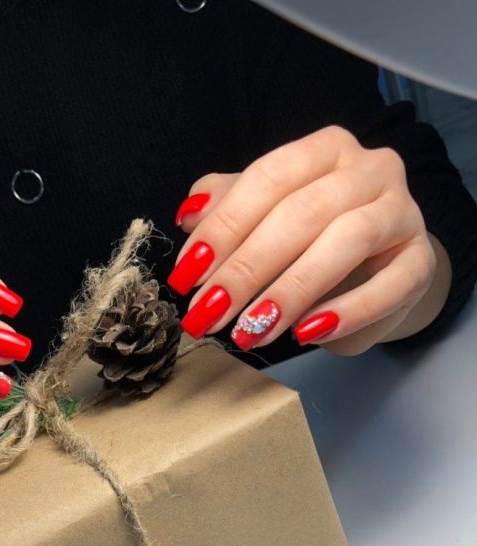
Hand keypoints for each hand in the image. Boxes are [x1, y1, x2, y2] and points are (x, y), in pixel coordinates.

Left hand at [169, 124, 439, 354]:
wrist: (380, 270)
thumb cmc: (314, 240)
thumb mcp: (265, 217)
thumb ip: (229, 208)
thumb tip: (190, 215)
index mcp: (324, 150)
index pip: (268, 179)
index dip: (222, 228)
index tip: (186, 275)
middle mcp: (369, 169)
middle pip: (302, 213)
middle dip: (246, 268)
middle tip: (209, 312)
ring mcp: (402, 212)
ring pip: (345, 242)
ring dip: (290, 291)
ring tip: (252, 329)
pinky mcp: (419, 261)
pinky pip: (388, 286)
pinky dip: (346, 312)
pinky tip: (307, 333)